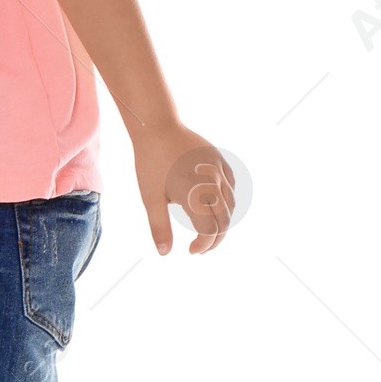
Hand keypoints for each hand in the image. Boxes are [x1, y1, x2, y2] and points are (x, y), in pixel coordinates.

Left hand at [135, 123, 234, 254]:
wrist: (158, 128)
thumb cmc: (151, 164)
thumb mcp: (150, 199)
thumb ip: (159, 227)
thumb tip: (165, 253)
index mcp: (195, 194)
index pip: (210, 231)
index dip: (204, 245)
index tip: (191, 251)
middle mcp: (213, 183)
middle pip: (225, 222)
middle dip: (215, 239)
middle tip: (201, 248)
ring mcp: (220, 171)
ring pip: (230, 205)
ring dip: (222, 223)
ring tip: (207, 232)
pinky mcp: (221, 162)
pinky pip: (230, 188)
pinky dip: (226, 204)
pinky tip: (213, 208)